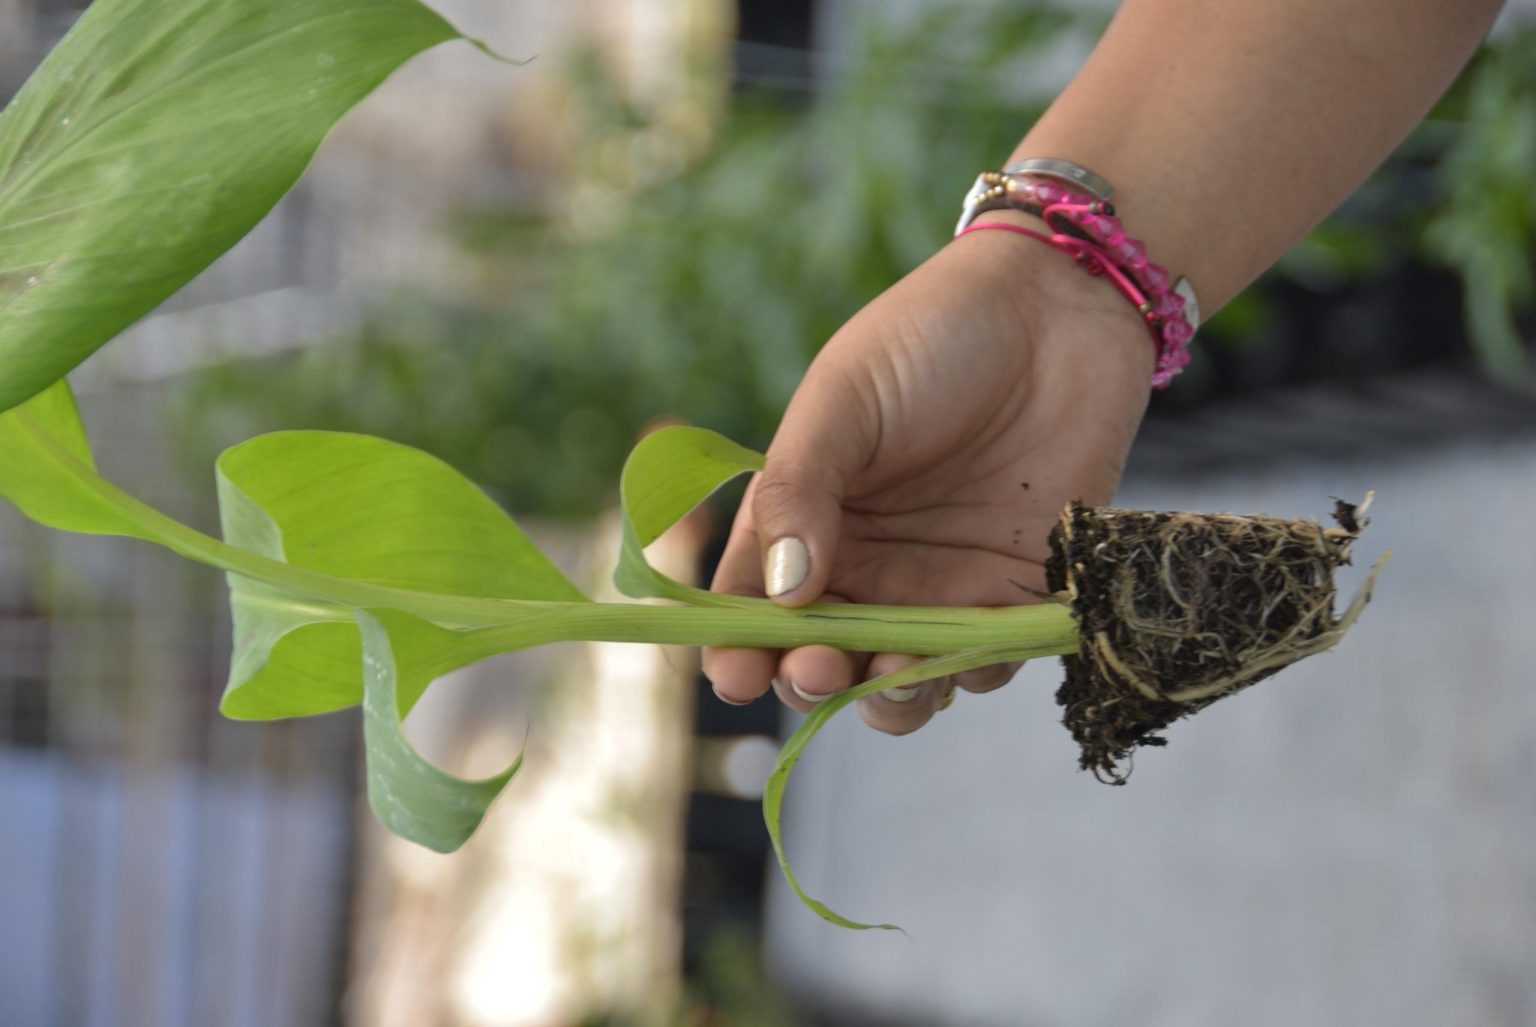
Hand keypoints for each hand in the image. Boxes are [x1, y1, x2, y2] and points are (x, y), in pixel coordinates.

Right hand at [702, 216, 1155, 733]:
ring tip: (885, 684)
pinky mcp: (1017, 592)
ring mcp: (941, 584)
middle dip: (810, 681)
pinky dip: (968, 674)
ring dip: (887, 700)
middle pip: (822, 657)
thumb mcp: (843, 398)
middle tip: (816, 670)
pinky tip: (960, 655)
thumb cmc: (932, 336)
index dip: (736, 648)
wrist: (1059, 306)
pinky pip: (986, 661)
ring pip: (901, 680)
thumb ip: (800, 488)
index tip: (734, 673)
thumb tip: (780, 592)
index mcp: (806, 519)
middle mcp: (867, 565)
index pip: (753, 605)